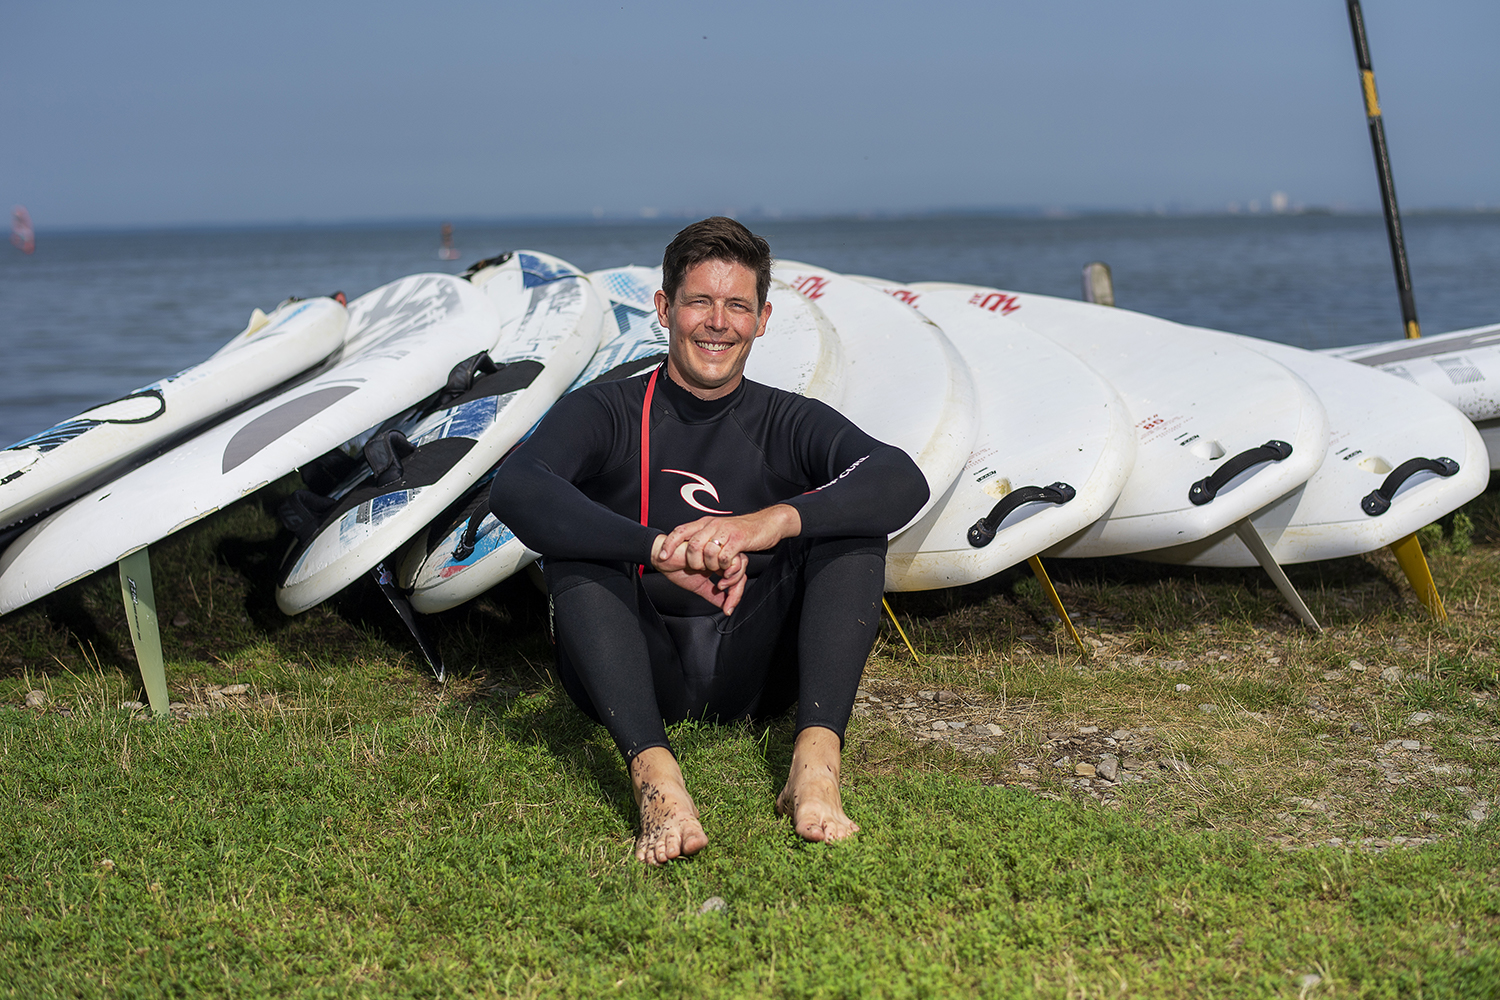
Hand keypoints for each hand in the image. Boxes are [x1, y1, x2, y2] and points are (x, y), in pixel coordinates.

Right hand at [651, 535, 749, 613]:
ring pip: (739, 562)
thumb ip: (713, 595)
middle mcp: (721, 555)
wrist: (661, 558)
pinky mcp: (712, 544)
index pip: (737, 576)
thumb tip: (725, 606)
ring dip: (731, 579)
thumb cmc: (676, 568)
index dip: (736, 593)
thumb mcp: (698, 586)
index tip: (728, 608)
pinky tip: (709, 574)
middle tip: (727, 602)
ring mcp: (718, 549)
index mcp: (719, 563)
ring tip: (717, 584)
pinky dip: (723, 568)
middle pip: (742, 569)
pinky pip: (727, 557)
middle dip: (737, 589)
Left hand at [658, 505, 801, 576]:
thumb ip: (705, 539)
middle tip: (700, 570)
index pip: (680, 531)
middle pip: (693, 545)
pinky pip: (725, 556)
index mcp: (705, 523)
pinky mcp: (739, 539)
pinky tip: (727, 570)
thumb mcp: (719, 532)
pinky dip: (724, 567)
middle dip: (693, 562)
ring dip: (711, 566)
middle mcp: (713, 524)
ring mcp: (726, 531)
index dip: (669, 544)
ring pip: (708, 552)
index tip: (662, 557)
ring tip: (717, 570)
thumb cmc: (742, 531)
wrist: (766, 523)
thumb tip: (689, 552)